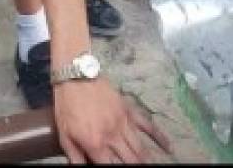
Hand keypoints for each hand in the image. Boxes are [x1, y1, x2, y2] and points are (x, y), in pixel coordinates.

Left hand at [54, 78, 171, 163]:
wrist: (76, 75)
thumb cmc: (67, 105)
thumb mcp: (65, 135)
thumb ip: (76, 158)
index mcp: (96, 144)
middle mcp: (113, 136)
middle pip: (130, 161)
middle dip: (137, 167)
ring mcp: (123, 122)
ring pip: (140, 148)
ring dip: (147, 160)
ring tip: (155, 165)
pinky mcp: (129, 109)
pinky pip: (147, 125)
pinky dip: (159, 137)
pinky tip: (168, 147)